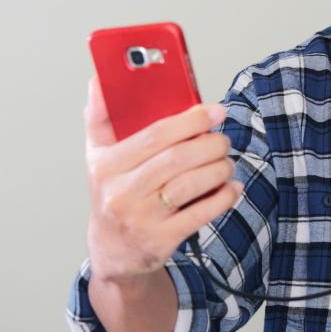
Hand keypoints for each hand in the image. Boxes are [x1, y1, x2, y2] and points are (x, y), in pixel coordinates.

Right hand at [83, 76, 242, 283]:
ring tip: (226, 162)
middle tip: (224, 140)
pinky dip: (223, 197)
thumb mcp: (99, 156)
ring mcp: (140, 219)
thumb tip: (99, 80)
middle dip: (210, 144)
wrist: (113, 251)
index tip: (215, 111)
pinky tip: (231, 187)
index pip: (155, 135)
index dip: (191, 120)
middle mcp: (120, 192)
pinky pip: (201, 214)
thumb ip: (100, 118)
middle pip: (177, 159)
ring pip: (191, 184)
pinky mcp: (160, 241)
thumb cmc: (113, 193)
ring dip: (219, 169)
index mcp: (106, 165)